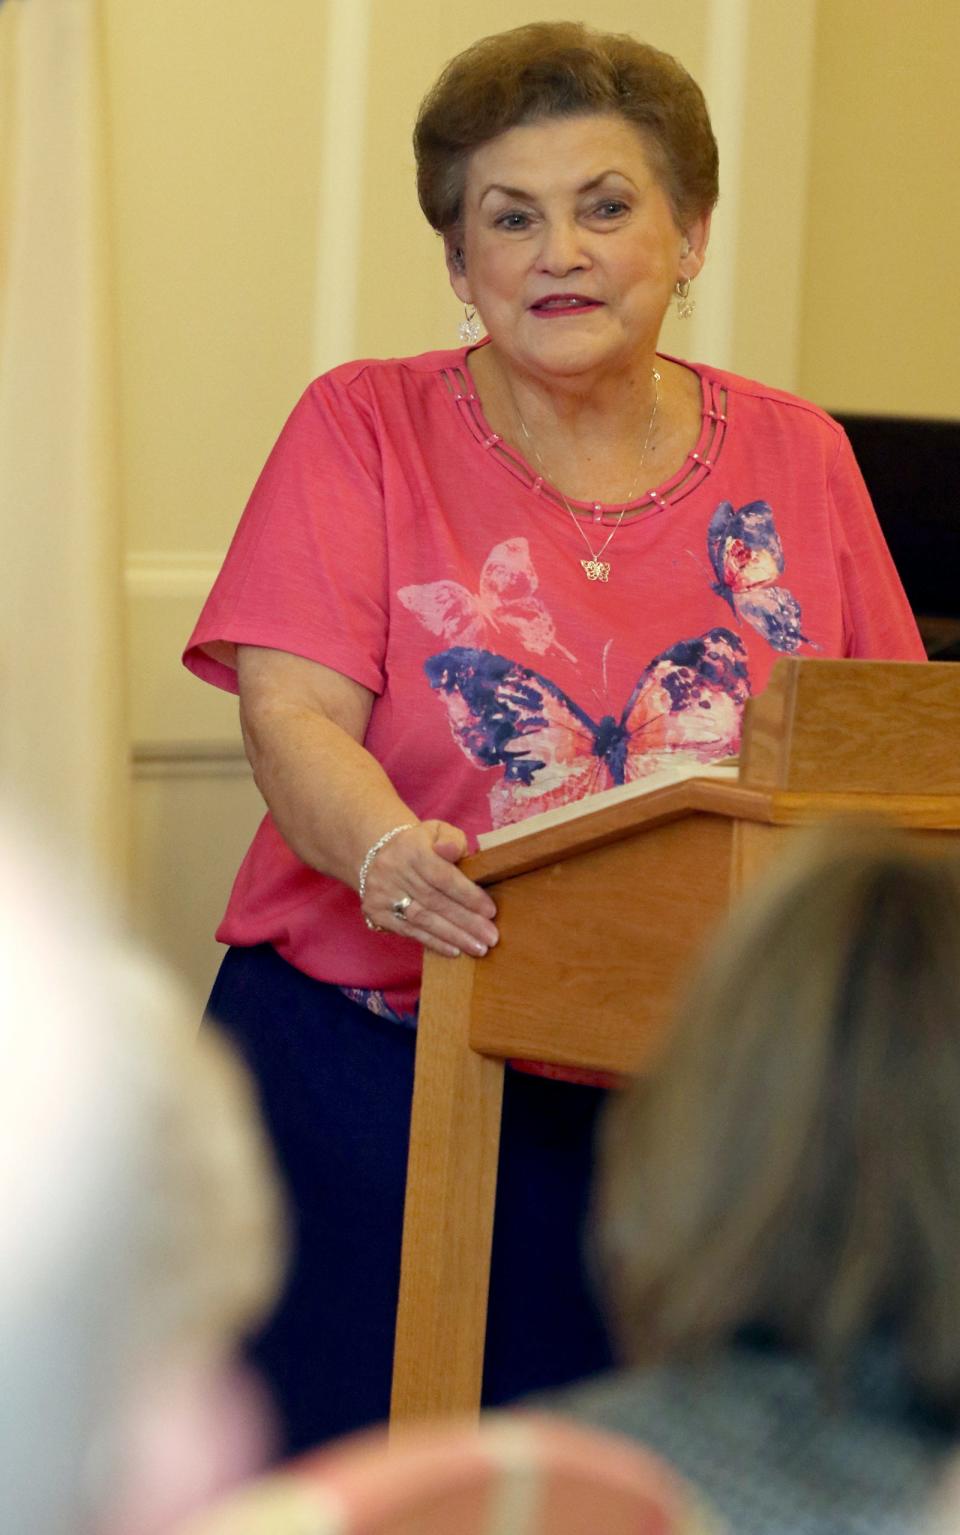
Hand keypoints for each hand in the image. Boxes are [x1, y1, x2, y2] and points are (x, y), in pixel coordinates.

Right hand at [361, 821, 497, 957]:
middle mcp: (393, 871)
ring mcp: (382, 894)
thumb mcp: (438, 832)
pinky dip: (434, 943)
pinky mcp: (376, 912)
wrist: (378, 854)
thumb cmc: (421, 845)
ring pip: (423, 919)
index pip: (442, 877)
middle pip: (435, 901)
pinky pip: (409, 931)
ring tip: (478, 948)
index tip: (490, 911)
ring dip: (453, 936)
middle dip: (466, 922)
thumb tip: (452, 850)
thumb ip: (451, 840)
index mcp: (412, 849)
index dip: (468, 895)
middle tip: (491, 937)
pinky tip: (454, 950)